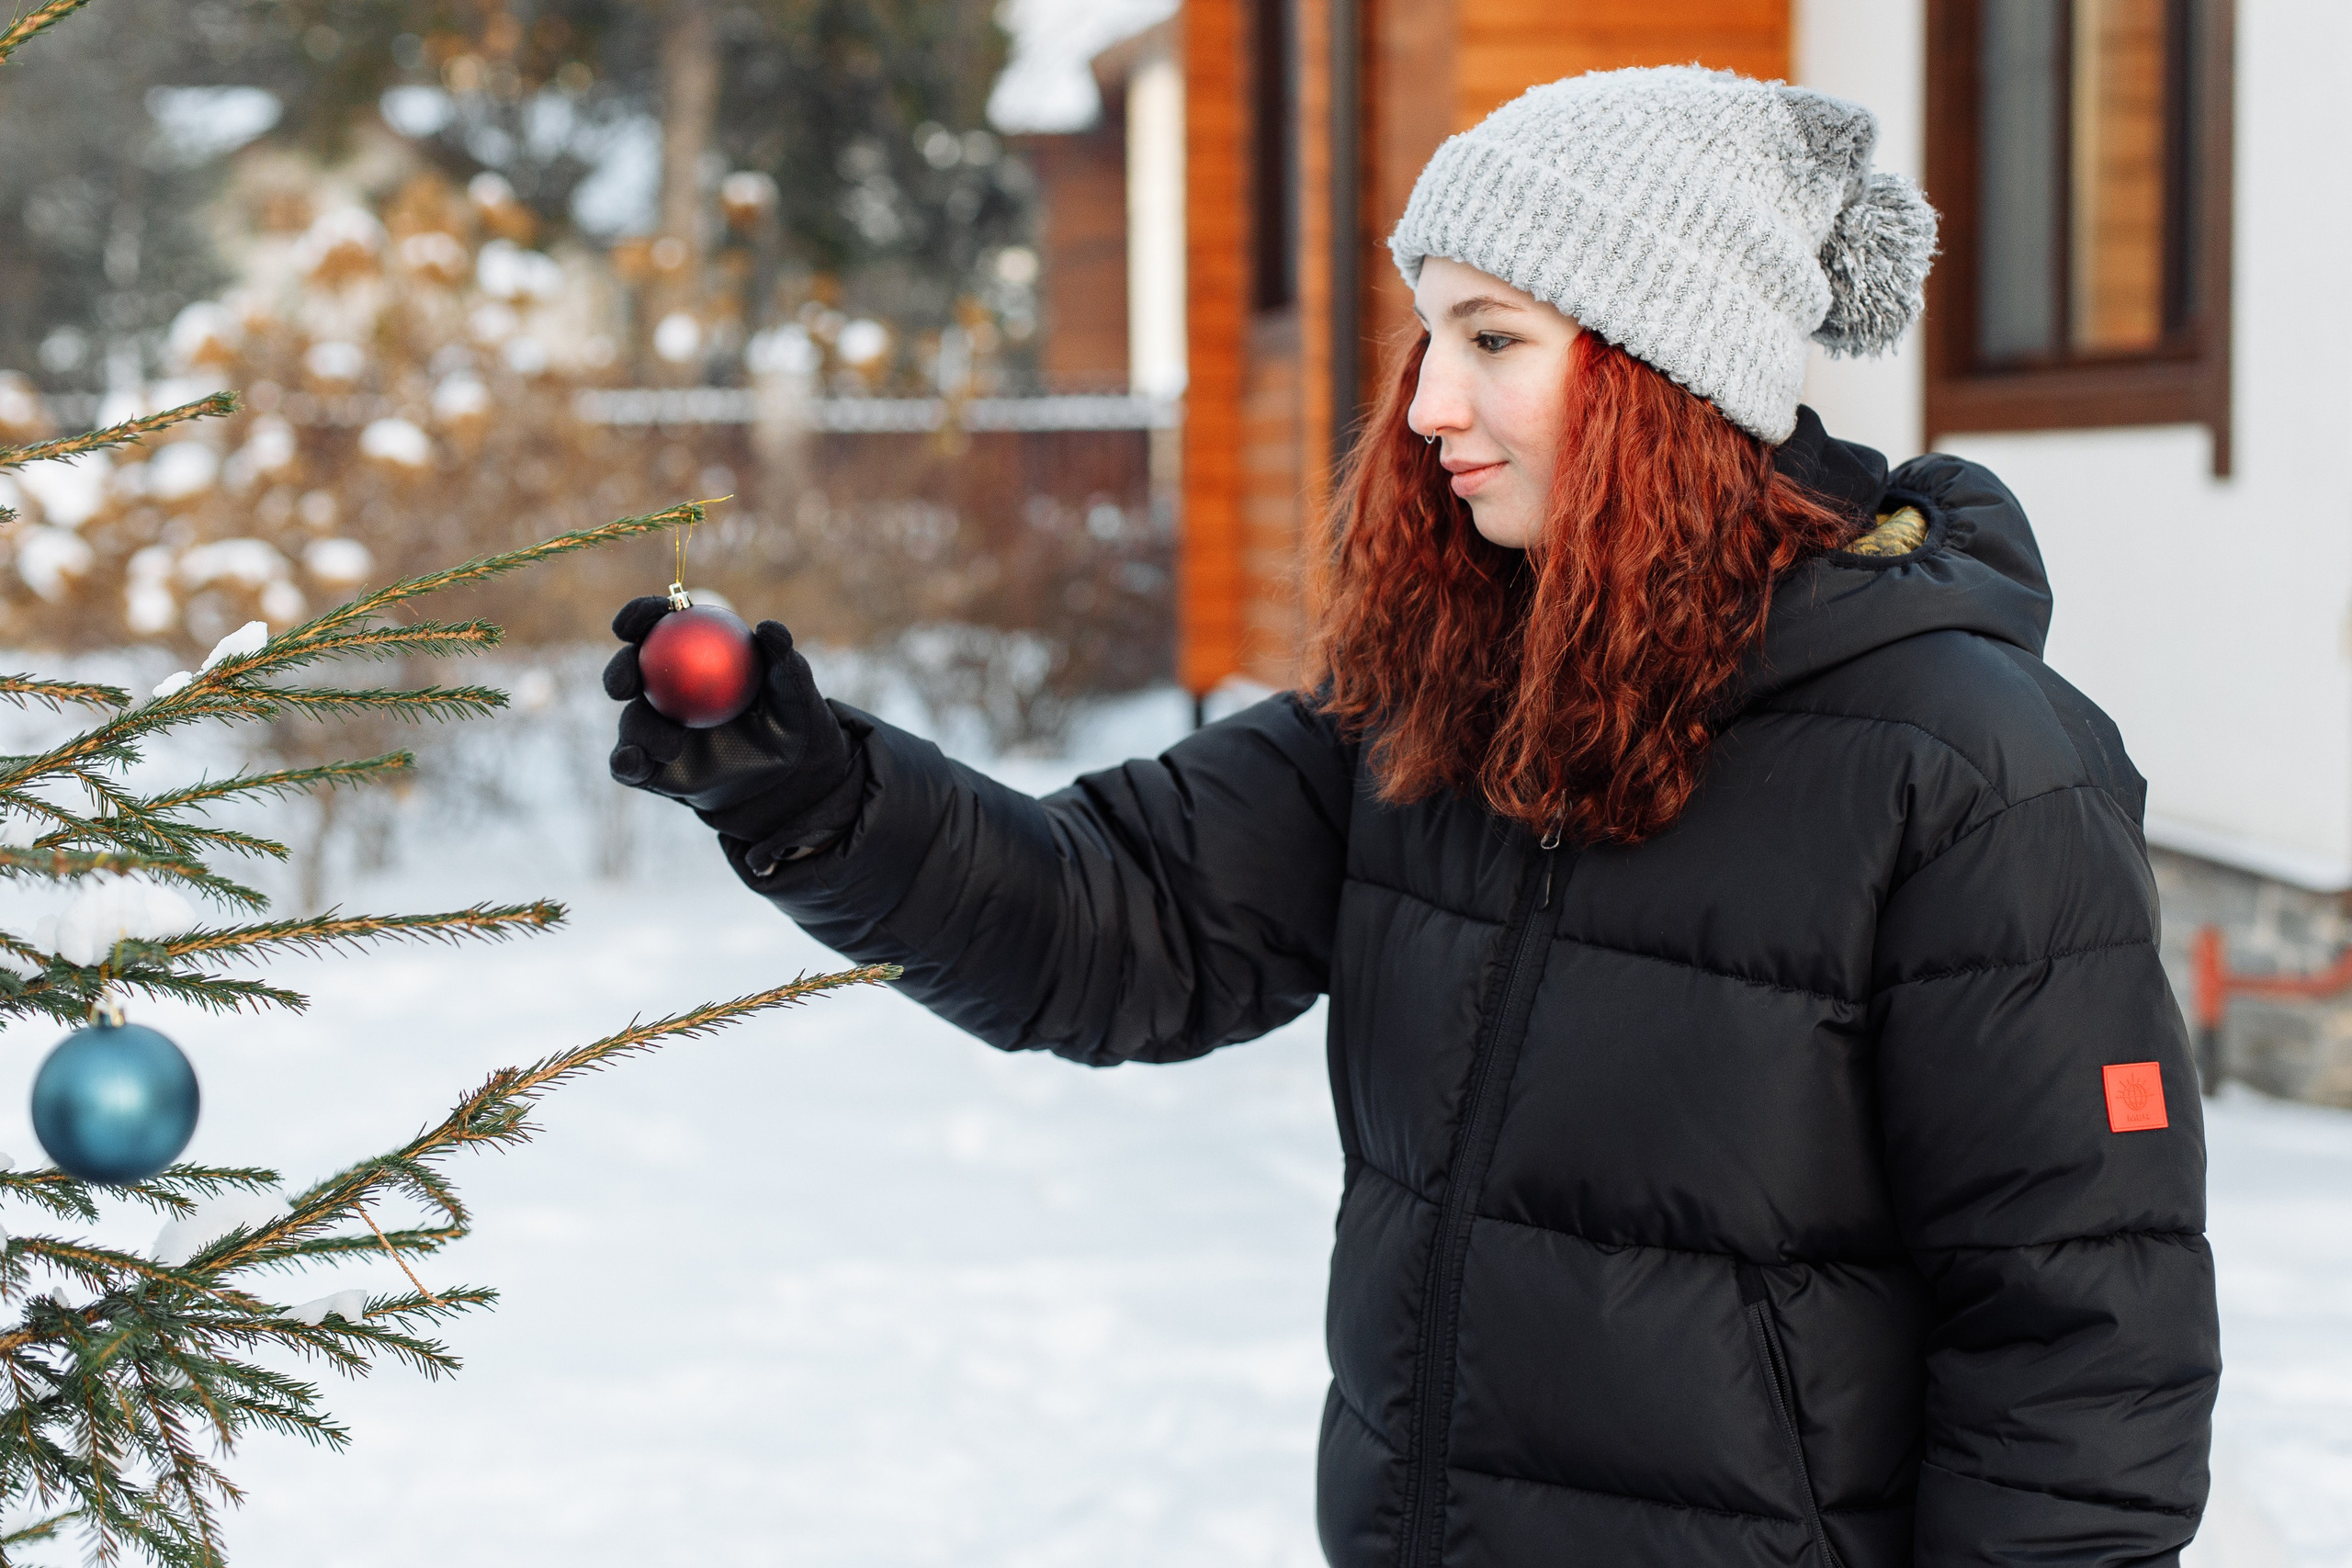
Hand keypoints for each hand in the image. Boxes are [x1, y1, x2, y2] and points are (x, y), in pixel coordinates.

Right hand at [604, 596, 858, 844]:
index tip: (631, 623)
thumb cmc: (789, 723)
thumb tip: (768, 628)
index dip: (639, 616)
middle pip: (629, 670)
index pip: (658, 626)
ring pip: (631, 720)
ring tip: (672, 746)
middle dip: (619, 671)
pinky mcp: (651, 767)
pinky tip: (633, 761)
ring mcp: (655, 727)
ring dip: (640, 729)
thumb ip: (783, 661)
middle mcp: (665, 688)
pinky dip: (625, 762)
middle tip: (627, 684)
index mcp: (690, 654)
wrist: (784, 778)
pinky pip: (628, 764)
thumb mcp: (794, 693)